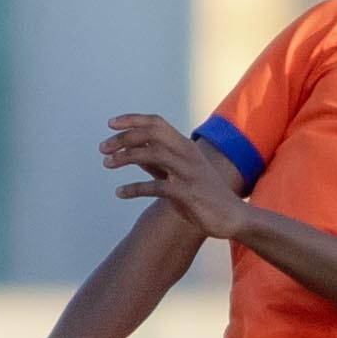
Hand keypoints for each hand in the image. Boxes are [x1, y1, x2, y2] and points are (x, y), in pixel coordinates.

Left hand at [99, 114, 248, 241]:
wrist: (233, 217)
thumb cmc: (204, 195)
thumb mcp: (180, 173)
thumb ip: (157, 162)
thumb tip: (132, 152)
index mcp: (186, 146)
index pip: (156, 123)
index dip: (132, 120)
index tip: (110, 124)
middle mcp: (187, 154)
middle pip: (151, 133)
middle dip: (124, 136)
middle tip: (103, 148)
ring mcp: (188, 173)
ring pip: (152, 154)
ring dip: (125, 157)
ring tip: (106, 164)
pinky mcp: (188, 193)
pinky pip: (155, 187)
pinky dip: (134, 188)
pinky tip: (120, 192)